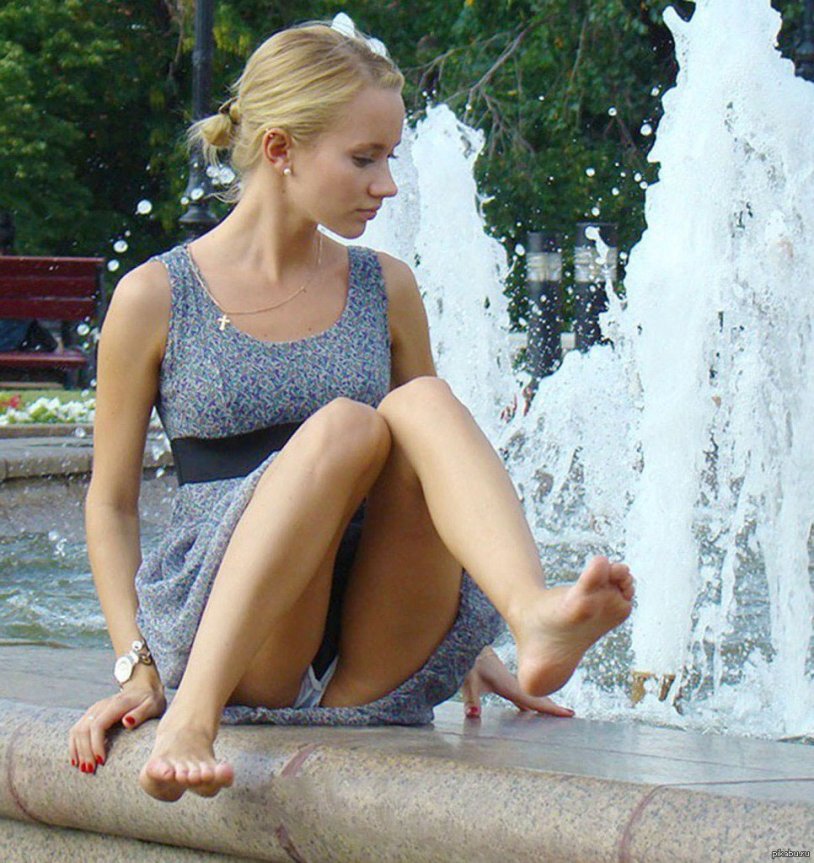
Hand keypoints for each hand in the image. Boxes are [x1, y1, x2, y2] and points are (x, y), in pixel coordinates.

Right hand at [68, 683, 165, 773]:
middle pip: (84, 729)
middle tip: (90, 770)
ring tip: (83, 769)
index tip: (101, 761)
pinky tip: (76, 760)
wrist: (142, 687)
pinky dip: (74, 745)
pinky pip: (76, 730)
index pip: (98, 725)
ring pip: (77, 730)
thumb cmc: (149, 699)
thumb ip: (141, 713)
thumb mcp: (153, 705)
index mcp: (116, 704)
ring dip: (78, 750)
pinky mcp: (91, 715)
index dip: (96, 744)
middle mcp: (101, 706)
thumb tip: (127, 722)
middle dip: (85, 752)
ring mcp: (94, 710)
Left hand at [460, 646, 574, 718]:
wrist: (469, 644)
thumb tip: (473, 715)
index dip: (551, 708)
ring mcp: (512, 681)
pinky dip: (531, 698)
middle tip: (571, 715)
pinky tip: (529, 706)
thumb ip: (471, 700)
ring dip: (545, 701)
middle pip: (538, 697)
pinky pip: (523, 692)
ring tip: (558, 711)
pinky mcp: (505, 680)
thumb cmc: (469, 663)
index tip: (569, 713)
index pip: (534, 700)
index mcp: (509, 686)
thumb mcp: (468, 682)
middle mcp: (514, 684)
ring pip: (532, 693)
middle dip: (553, 706)